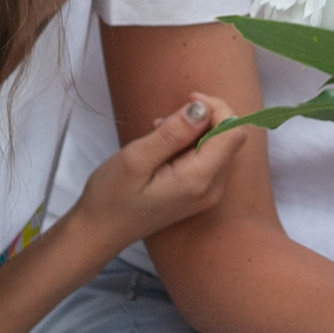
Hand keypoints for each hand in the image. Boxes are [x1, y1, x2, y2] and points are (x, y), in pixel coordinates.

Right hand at [73, 98, 251, 255]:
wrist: (101, 232)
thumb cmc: (112, 197)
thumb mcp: (137, 158)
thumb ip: (173, 133)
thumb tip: (202, 109)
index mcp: (200, 180)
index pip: (233, 132)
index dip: (216, 109)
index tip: (187, 101)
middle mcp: (213, 189)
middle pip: (229, 137)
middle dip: (204, 118)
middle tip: (164, 121)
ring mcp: (208, 194)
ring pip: (219, 145)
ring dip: (195, 130)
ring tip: (159, 133)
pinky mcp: (200, 193)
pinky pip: (208, 158)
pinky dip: (190, 144)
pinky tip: (163, 148)